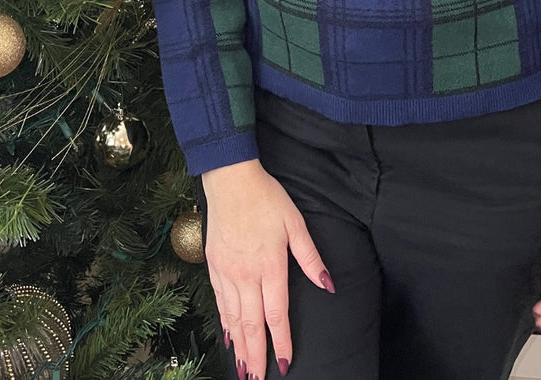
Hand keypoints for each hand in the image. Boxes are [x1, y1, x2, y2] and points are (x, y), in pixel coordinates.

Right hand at [201, 159, 333, 378]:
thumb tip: (327, 284)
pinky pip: (219, 301)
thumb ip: (310, 258)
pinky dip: (224, 322)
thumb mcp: (295, 224)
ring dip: (238, 345)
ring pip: (232, 317)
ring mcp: (226, 272)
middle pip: (251, 324)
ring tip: (243, 367)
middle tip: (258, 379)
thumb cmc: (267, 199)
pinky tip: (227, 334)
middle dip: (256, 354)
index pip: (276, 314)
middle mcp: (246, 275)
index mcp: (270, 266)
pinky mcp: (213, 265)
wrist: (230, 180)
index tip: (284, 363)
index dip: (281, 341)